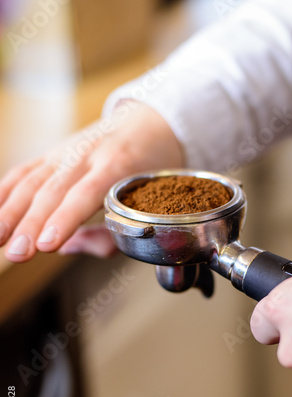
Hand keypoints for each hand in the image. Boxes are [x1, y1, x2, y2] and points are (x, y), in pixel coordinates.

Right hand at [0, 102, 182, 261]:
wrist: (148, 122)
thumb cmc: (152, 167)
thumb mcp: (150, 199)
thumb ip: (114, 230)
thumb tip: (68, 247)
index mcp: (118, 164)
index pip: (86, 193)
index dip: (65, 219)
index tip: (47, 244)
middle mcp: (87, 153)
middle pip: (53, 190)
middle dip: (32, 224)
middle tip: (17, 254)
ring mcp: (66, 150)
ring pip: (32, 180)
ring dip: (11, 211)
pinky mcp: (52, 152)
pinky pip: (24, 171)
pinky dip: (5, 191)